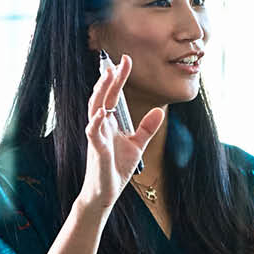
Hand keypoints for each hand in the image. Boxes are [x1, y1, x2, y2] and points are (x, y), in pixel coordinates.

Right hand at [79, 54, 164, 209]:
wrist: (105, 193)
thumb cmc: (116, 168)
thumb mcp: (136, 145)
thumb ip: (146, 128)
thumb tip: (160, 110)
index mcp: (109, 123)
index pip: (113, 95)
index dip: (118, 78)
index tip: (125, 61)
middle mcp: (100, 126)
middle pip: (102, 97)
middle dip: (110, 79)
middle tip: (118, 61)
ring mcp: (97, 137)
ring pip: (95, 109)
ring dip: (101, 92)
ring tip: (108, 75)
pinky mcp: (97, 151)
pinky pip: (93, 134)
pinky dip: (96, 122)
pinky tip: (102, 112)